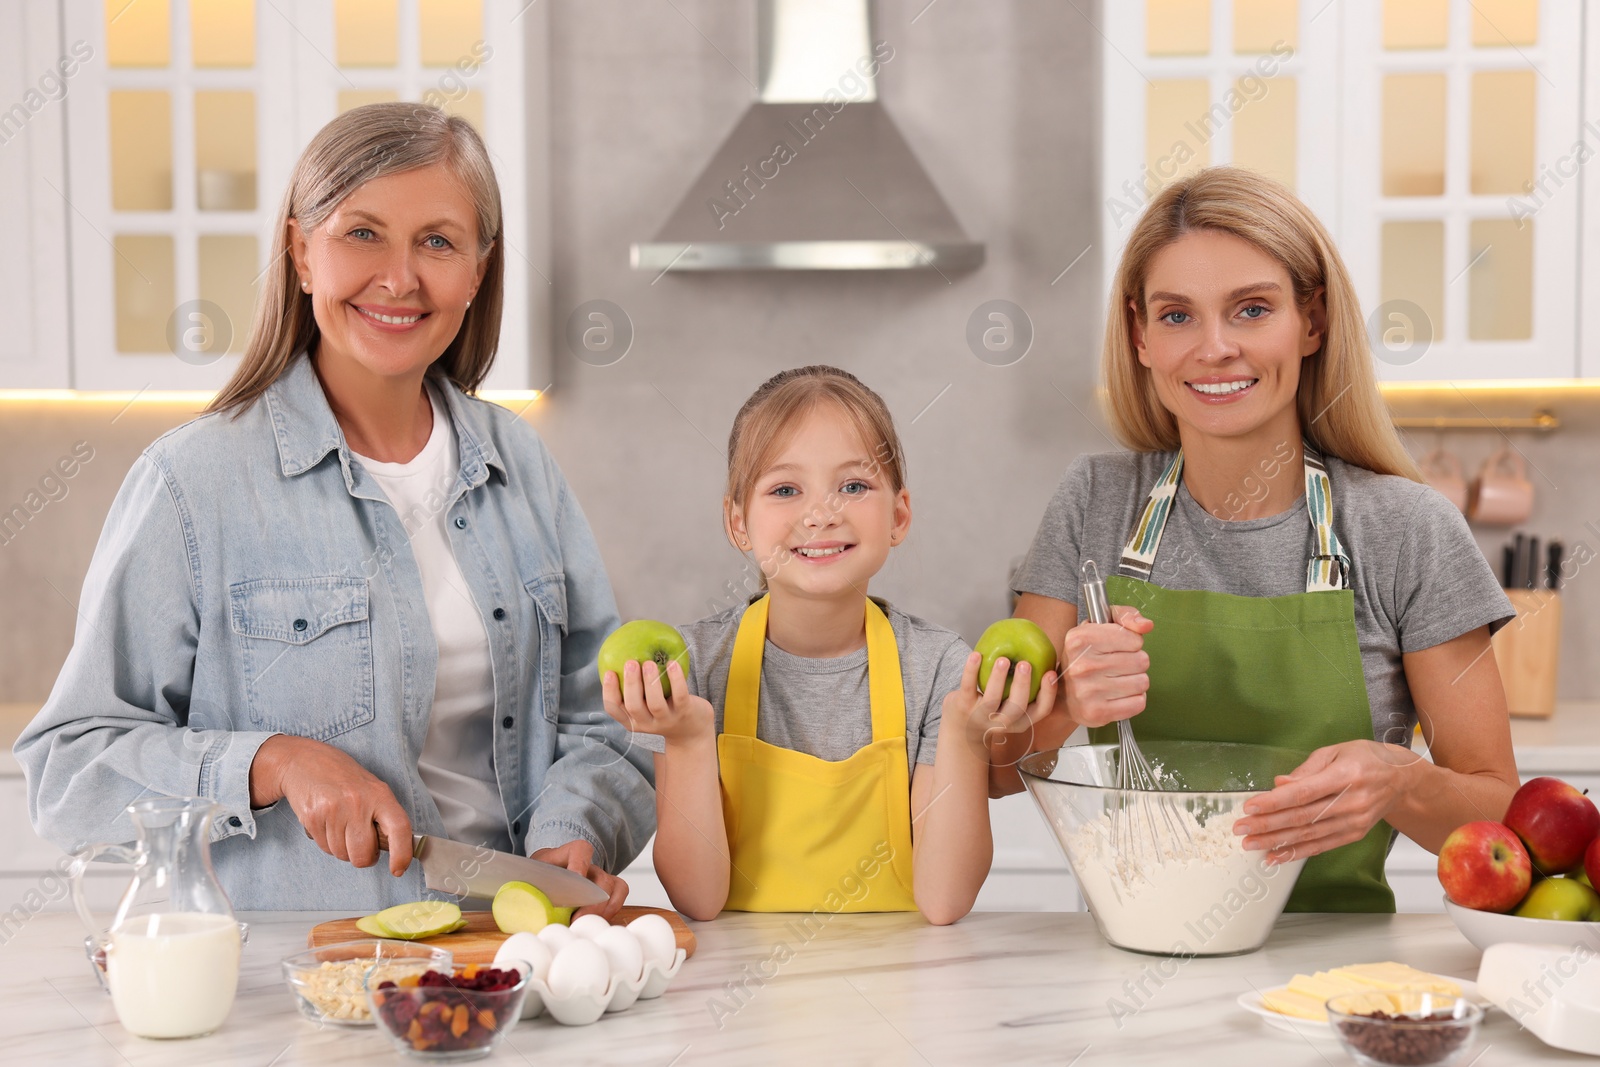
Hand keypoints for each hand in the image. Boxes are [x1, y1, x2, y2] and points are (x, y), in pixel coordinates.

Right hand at [249, 734, 413, 876]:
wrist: (304, 762)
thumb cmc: (342, 777)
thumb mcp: (372, 789)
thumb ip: (383, 816)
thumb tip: (395, 849)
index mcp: (380, 794)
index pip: (399, 828)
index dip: (402, 853)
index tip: (398, 868)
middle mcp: (358, 802)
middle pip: (363, 854)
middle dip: (362, 856)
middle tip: (360, 841)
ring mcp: (333, 810)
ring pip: (342, 855)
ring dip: (342, 848)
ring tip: (340, 824)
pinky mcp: (312, 818)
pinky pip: (324, 848)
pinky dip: (327, 842)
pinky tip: (327, 822)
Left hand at [532, 839, 627, 918]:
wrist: (545, 873)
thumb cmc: (538, 875)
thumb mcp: (527, 875)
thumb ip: (523, 887)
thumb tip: (512, 907)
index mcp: (566, 855)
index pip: (580, 850)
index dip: (580, 865)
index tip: (575, 880)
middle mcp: (588, 865)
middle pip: (601, 877)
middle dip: (592, 903)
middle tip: (576, 920)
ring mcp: (600, 877)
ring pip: (615, 887)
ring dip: (603, 910)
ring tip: (583, 925)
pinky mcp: (606, 890)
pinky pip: (619, 895)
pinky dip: (611, 910)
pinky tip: (594, 922)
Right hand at [600, 660, 713, 744]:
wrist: (692, 732)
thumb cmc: (664, 711)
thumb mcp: (646, 707)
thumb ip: (635, 690)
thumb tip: (623, 656)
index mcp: (632, 720)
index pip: (614, 709)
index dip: (609, 691)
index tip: (609, 672)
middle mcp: (647, 724)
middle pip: (633, 707)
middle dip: (630, 684)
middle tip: (630, 663)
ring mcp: (666, 720)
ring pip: (655, 704)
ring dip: (651, 682)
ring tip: (649, 663)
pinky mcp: (684, 713)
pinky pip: (679, 695)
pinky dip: (676, 679)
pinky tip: (672, 663)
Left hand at [953, 653, 1059, 764]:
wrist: (960, 728)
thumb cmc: (992, 710)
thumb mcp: (1010, 706)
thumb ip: (1024, 689)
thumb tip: (1047, 658)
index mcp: (1020, 720)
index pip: (1041, 711)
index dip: (1048, 694)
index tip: (1050, 673)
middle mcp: (1002, 722)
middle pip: (1017, 708)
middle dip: (1022, 685)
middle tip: (1025, 664)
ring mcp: (980, 716)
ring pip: (991, 700)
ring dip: (998, 678)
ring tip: (1003, 659)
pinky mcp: (963, 706)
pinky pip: (968, 687)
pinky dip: (971, 670)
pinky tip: (976, 655)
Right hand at [1060, 604, 1152, 727]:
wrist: (1062, 695)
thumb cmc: (1086, 657)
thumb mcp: (1099, 626)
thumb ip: (1125, 616)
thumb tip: (1146, 625)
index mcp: (1080, 639)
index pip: (1134, 638)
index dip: (1132, 642)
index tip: (1119, 647)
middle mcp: (1082, 665)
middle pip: (1141, 660)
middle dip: (1135, 662)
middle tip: (1119, 665)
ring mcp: (1088, 691)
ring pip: (1142, 682)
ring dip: (1136, 681)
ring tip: (1119, 680)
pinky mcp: (1097, 712)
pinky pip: (1139, 703)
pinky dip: (1134, 699)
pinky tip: (1120, 696)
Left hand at [1233, 740, 1422, 862]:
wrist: (1401, 780)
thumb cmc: (1366, 759)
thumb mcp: (1336, 752)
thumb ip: (1306, 770)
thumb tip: (1279, 785)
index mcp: (1345, 775)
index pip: (1304, 792)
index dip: (1275, 802)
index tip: (1250, 807)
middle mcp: (1351, 802)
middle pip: (1303, 817)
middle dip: (1268, 825)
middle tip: (1241, 829)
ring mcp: (1354, 822)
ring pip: (1309, 835)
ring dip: (1277, 842)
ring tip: (1251, 845)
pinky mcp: (1354, 835)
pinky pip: (1321, 846)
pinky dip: (1296, 853)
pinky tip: (1275, 856)